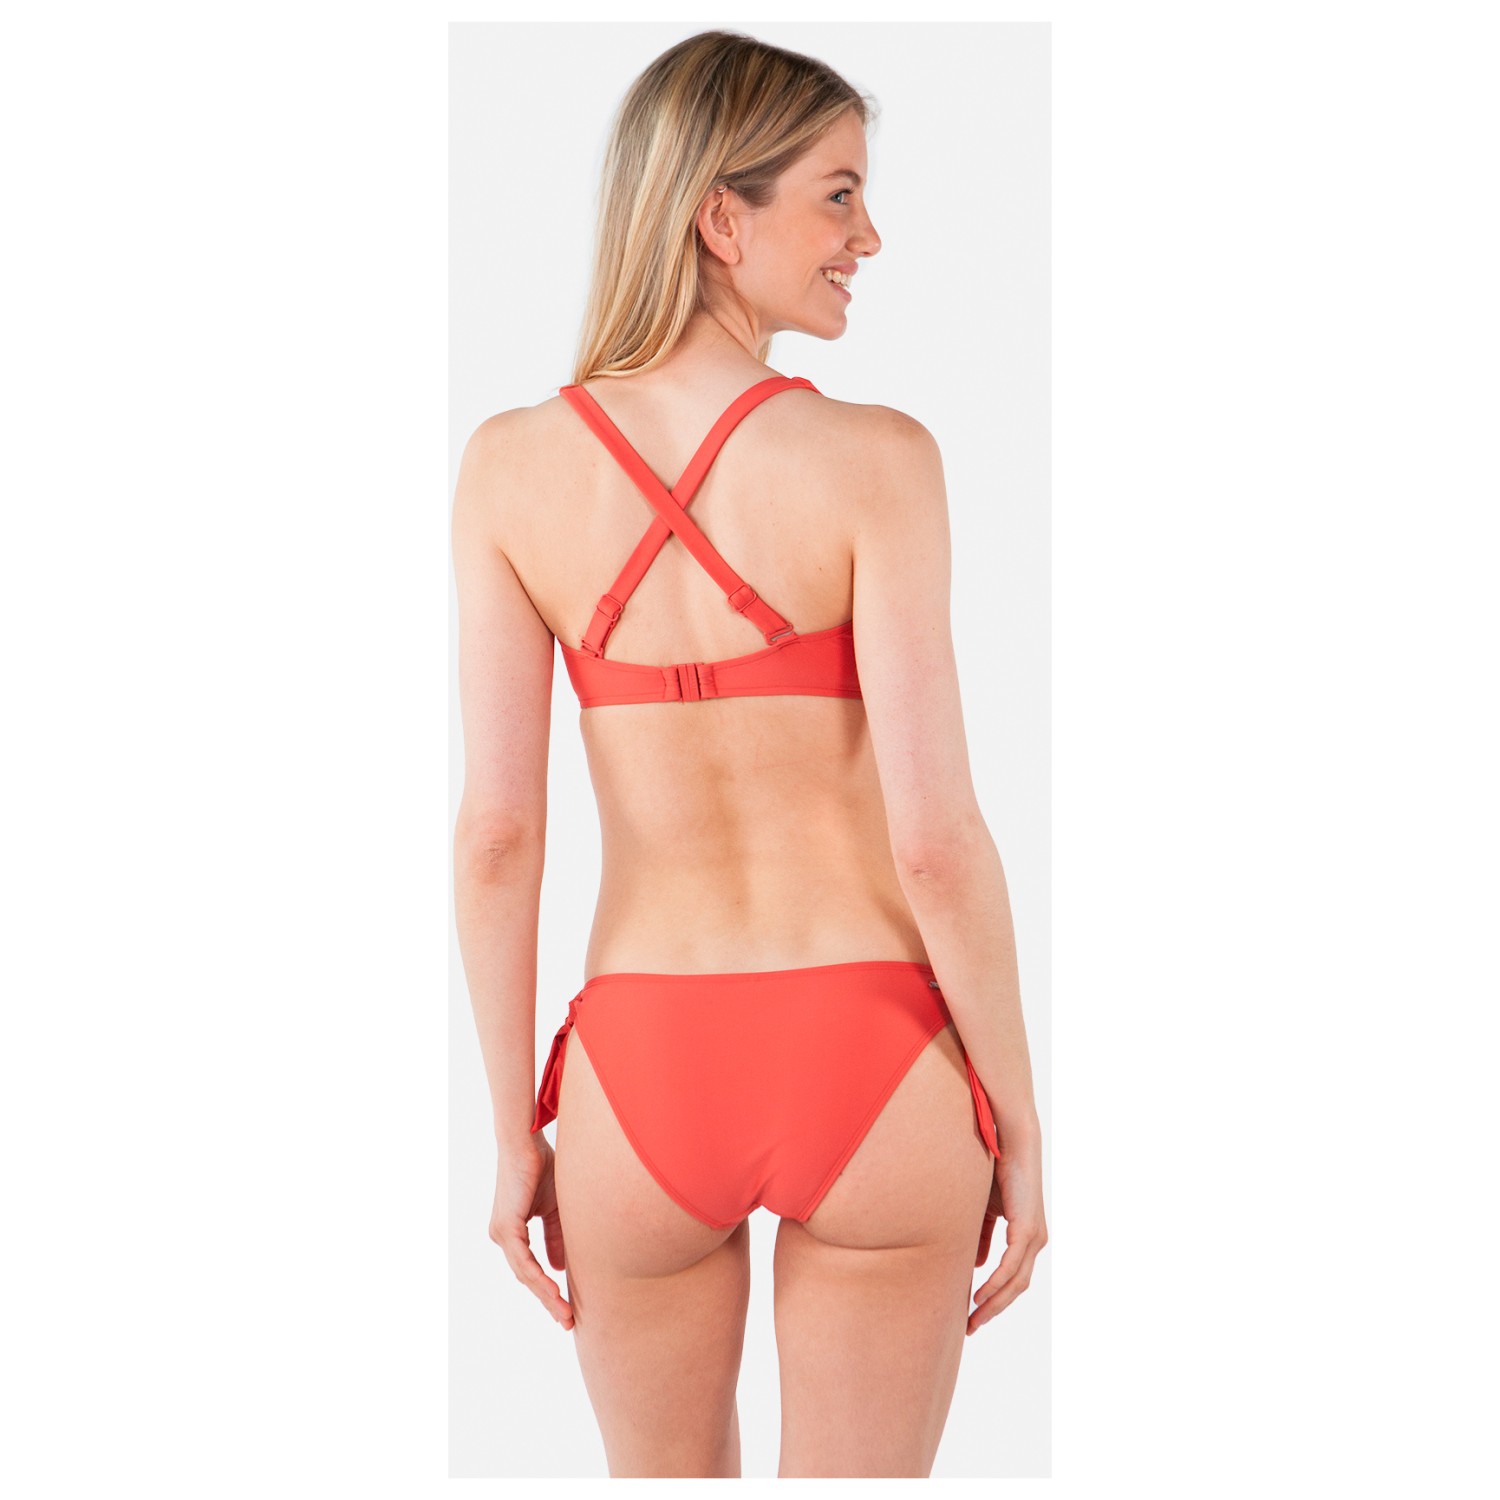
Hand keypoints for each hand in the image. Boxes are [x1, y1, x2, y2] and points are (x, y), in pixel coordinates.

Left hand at [489, 1136, 573, 1329]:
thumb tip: (559, 1268)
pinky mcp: (505, 1228)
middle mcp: (503, 1237)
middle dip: (549, 1301)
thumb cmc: (542, 1169)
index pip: (531, 1269)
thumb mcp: (556, 1209)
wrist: (527, 1143)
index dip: (548, 1289)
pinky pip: (523, 1261)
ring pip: (525, 1274)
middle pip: (527, 1278)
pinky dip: (538, 1277)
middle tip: (568, 1322)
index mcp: (512, 1233)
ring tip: (565, 1314)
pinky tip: (554, 1290)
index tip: (566, 1308)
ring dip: (546, 1296)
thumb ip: (556, 1237)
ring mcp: (501, 1234)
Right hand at [968, 1122, 1046, 1335]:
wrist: (1010, 1141)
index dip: (994, 1298)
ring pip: (1016, 1282)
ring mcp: (1034, 1237)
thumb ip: (982, 1236)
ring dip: (994, 1303)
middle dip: (993, 1309)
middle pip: (1016, 1288)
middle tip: (971, 1327)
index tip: (974, 1314)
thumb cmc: (996, 1171)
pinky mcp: (1027, 1229)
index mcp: (1026, 1237)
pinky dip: (996, 1284)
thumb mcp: (984, 1211)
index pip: (1012, 1278)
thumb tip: (976, 1265)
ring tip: (973, 1318)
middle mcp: (1034, 1241)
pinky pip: (1011, 1266)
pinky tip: (981, 1295)